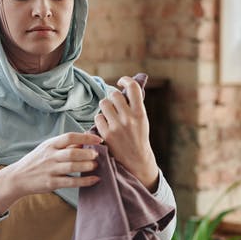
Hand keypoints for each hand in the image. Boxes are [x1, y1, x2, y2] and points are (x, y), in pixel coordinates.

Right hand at [0, 131, 101, 214]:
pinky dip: (84, 181)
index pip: (70, 137)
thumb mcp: (47, 149)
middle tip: (97, 155)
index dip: (86, 138)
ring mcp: (50, 170)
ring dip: (87, 166)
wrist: (18, 178)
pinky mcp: (51, 183)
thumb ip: (65, 146)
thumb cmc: (36, 162)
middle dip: (87, 154)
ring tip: (96, 166)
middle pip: (72, 152)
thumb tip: (84, 141)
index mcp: (50, 144)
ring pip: (72, 166)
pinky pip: (71, 182)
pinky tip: (94, 180)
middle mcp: (50, 156)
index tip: (98, 140)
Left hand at [94, 75, 158, 190]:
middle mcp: (128, 118)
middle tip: (115, 105)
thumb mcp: (143, 119)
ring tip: (110, 115)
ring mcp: (116, 126)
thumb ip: (135, 104)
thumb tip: (128, 85)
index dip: (125, 80)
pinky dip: (100, 120)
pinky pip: (97, 117)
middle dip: (113, 98)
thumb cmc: (139, 136)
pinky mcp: (106, 134)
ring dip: (105, 107)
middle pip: (114, 95)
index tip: (121, 82)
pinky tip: (106, 126)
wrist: (136, 159)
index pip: (133, 88)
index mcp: (140, 113)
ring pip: (104, 104)